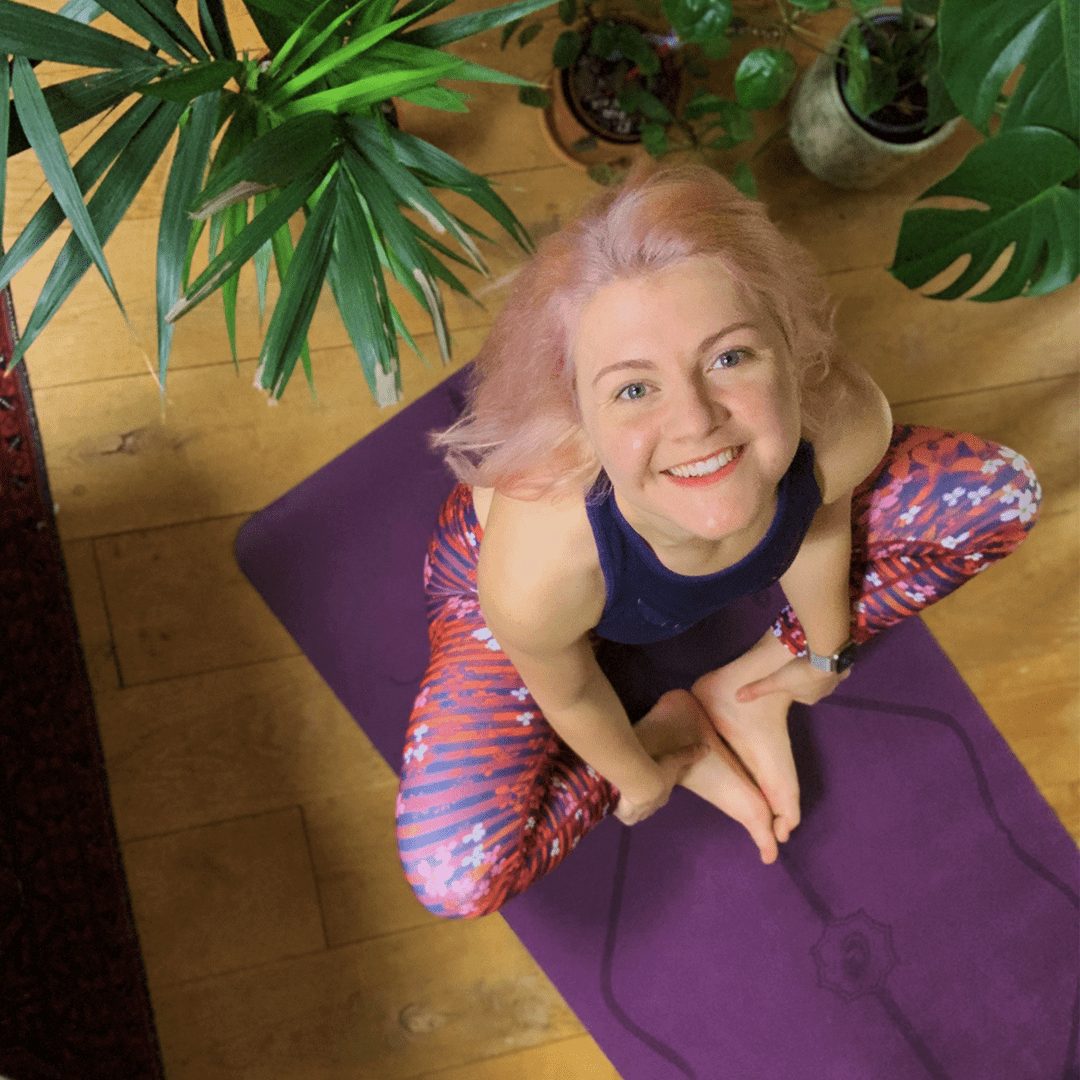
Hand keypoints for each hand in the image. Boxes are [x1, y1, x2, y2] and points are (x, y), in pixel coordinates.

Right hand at [612, 743, 705, 826]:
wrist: (640, 784)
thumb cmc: (658, 771)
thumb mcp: (674, 760)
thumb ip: (688, 754)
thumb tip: (707, 748)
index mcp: (664, 795)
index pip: (663, 793)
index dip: (658, 788)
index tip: (653, 782)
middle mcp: (654, 807)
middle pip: (651, 803)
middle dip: (647, 798)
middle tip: (637, 788)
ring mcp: (641, 814)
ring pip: (639, 811)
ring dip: (634, 805)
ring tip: (624, 796)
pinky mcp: (628, 818)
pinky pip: (626, 816)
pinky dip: (622, 811)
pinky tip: (617, 804)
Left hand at [735, 657, 851, 706]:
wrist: (827, 656)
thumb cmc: (800, 673)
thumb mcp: (775, 681)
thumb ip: (757, 689)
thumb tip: (737, 698)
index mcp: (809, 697)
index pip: (798, 693)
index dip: (791, 683)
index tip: (785, 673)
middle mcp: (825, 692)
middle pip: (813, 684)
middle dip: (806, 676)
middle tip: (797, 663)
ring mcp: (837, 679)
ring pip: (827, 675)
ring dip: (820, 667)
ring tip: (812, 655)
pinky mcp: (845, 666)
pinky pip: (839, 664)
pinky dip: (833, 658)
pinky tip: (827, 649)